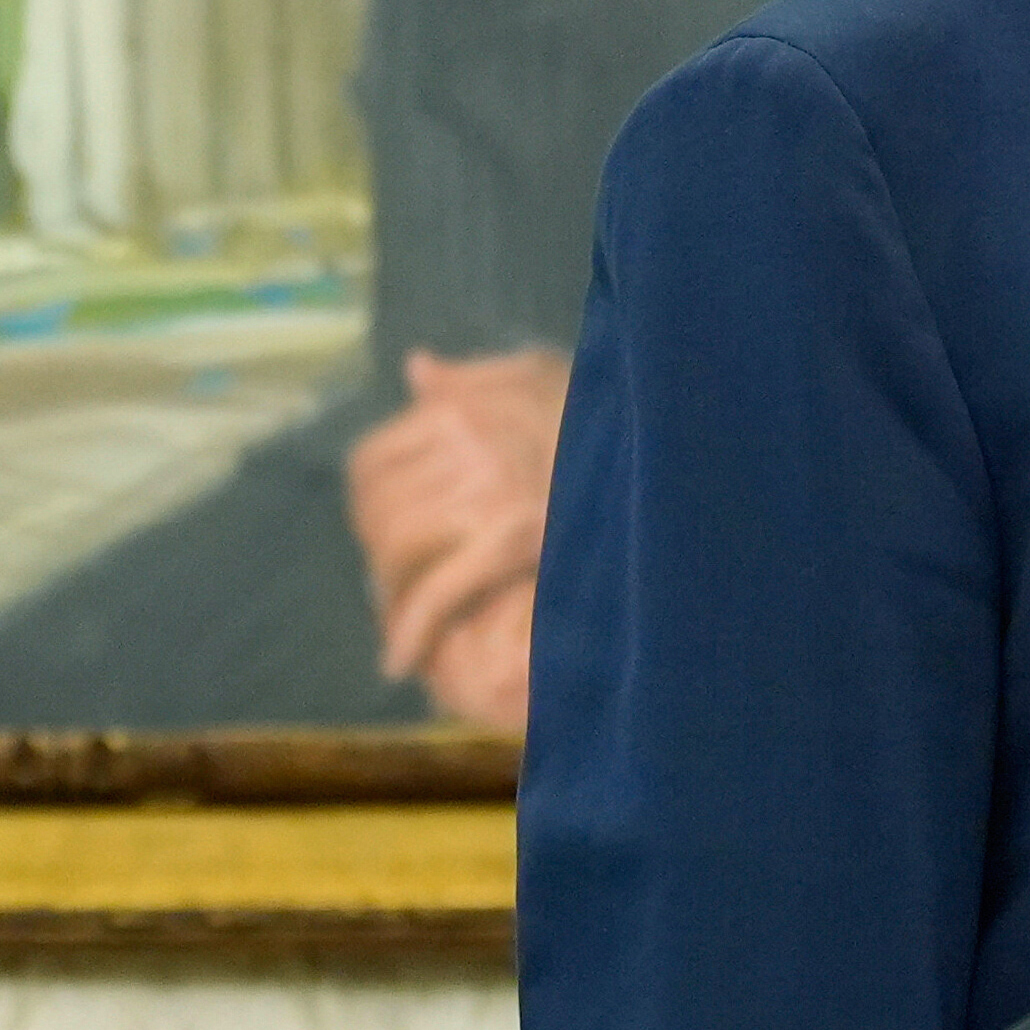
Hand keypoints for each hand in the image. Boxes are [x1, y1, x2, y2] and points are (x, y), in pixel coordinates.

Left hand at [343, 346, 566, 729]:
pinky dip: (411, 629)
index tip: (380, 533)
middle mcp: (464, 444)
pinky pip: (439, 590)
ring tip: (403, 615)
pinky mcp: (513, 540)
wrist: (663, 441)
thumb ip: (469, 379)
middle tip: (395, 583)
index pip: (370, 463)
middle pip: (378, 512)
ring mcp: (488, 491)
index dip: (366, 507)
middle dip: (377, 555)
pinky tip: (398, 660)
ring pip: (399, 551)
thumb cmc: (602, 411)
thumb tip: (416, 369)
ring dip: (392, 591)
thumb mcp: (536, 374)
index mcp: (458, 408)